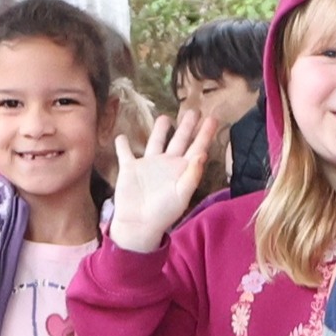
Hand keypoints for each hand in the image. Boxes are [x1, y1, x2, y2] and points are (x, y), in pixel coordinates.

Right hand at [109, 110, 217, 252]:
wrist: (138, 224)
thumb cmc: (163, 212)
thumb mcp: (182, 194)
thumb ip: (192, 174)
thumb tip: (202, 153)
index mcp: (182, 169)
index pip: (196, 147)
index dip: (205, 133)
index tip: (214, 118)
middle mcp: (167, 164)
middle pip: (179, 140)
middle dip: (186, 126)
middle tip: (193, 111)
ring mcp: (148, 165)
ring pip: (155, 142)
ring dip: (159, 130)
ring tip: (165, 117)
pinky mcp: (130, 168)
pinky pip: (125, 152)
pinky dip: (122, 144)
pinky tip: (122, 136)